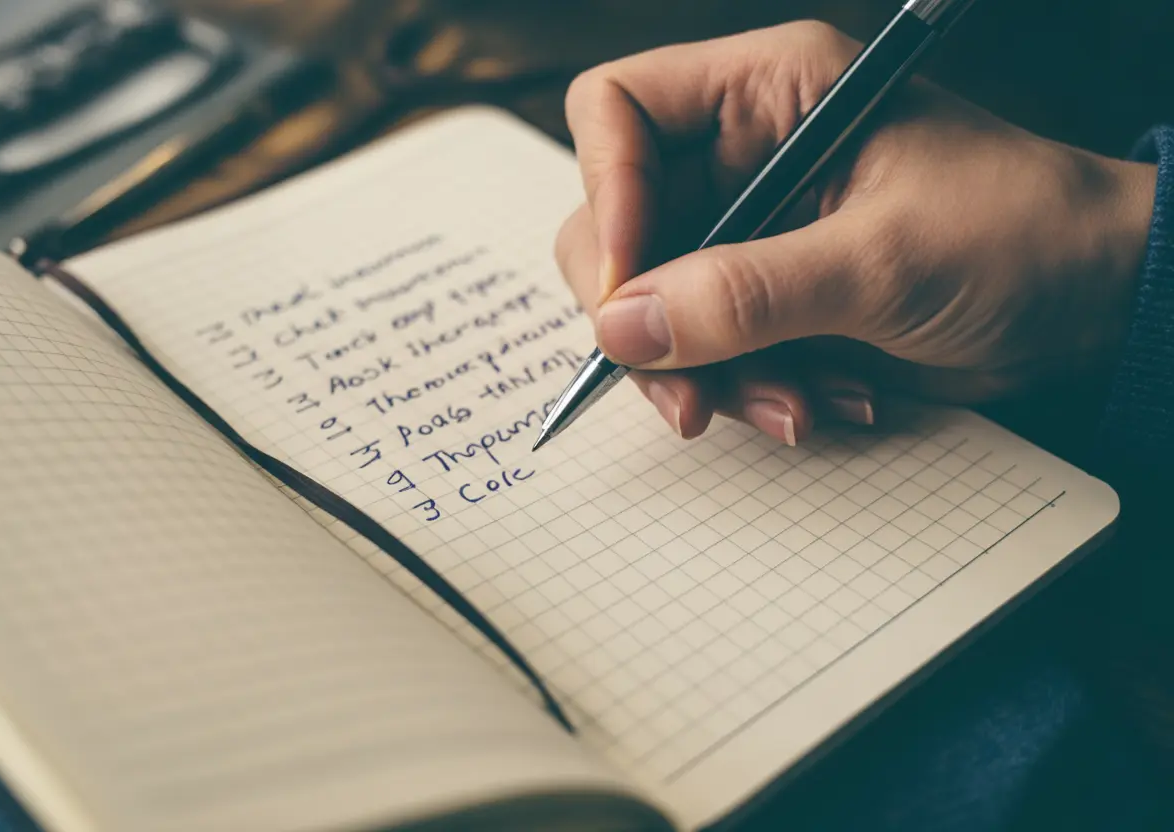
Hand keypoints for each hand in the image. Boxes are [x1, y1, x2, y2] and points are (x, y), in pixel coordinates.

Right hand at [554, 21, 1156, 444]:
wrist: (1090, 306)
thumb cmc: (1019, 236)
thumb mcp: (883, 261)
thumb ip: (746, 293)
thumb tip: (621, 327)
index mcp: (766, 94)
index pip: (617, 111)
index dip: (606, 194)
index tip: (629, 289)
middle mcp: (740, 157)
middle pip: (615, 225)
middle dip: (646, 319)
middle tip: (687, 393)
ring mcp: (748, 235)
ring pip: (651, 306)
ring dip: (703, 375)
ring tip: (791, 407)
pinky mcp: (765, 301)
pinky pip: (702, 352)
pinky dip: (743, 391)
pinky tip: (816, 404)